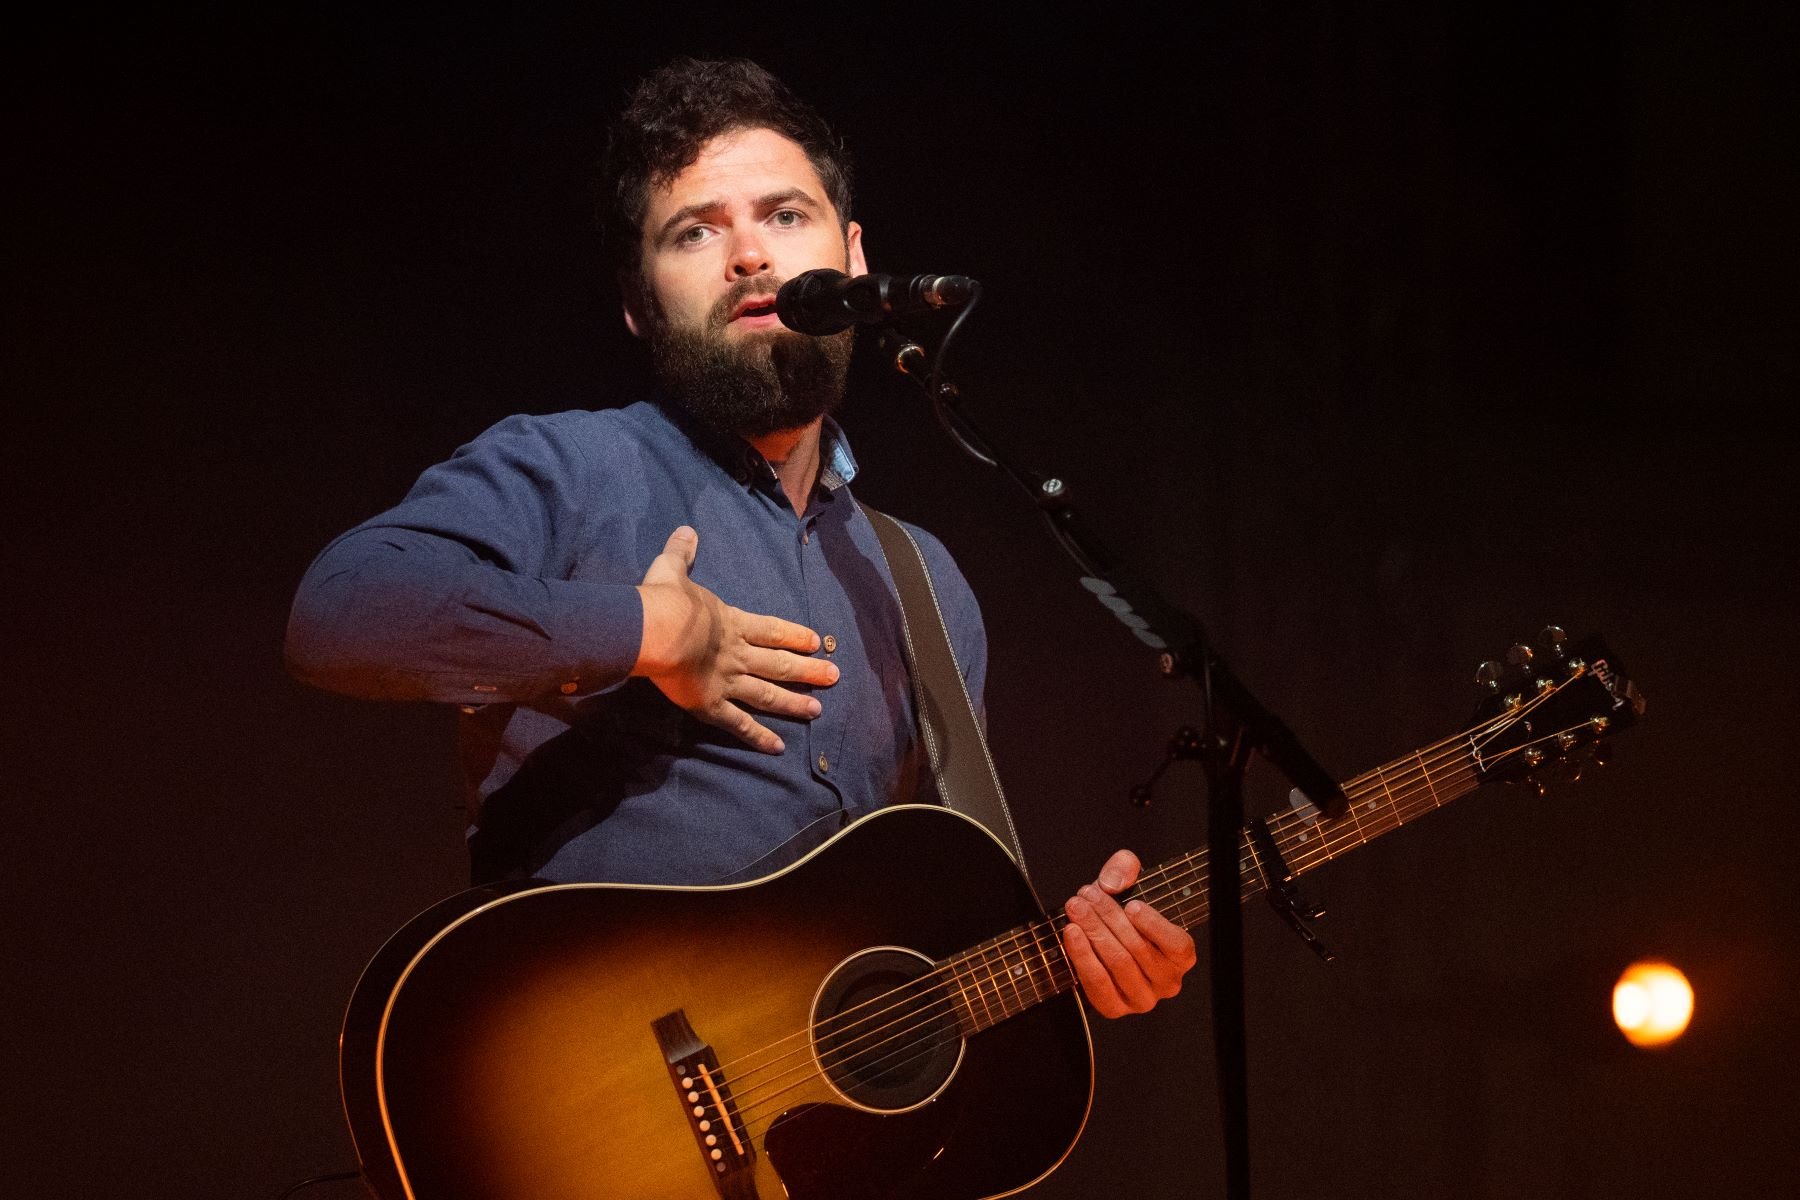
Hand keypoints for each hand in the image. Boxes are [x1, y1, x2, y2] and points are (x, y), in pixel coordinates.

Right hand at [633, 526, 837, 753]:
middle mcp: (738, 654)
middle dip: (809, 670)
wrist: (654, 631)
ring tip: (817, 709)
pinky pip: (740, 725)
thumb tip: (686, 530)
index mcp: (732, 623)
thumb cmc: (663, 600)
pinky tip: (777, 748)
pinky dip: (759, 737)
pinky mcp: (711, 706)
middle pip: (780, 664)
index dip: (795, 636)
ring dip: (793, 702)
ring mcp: (727, 682)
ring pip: (768, 695)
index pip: (772, 630)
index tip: (817, 642)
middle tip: (835, 676)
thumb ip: (682, 553)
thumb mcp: (672, 570)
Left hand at [1060, 849, 1197, 1018]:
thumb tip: (1113, 881)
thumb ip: (1125, 869)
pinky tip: (1071, 933)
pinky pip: (1098, 983)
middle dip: (1109, 918)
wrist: (1099, 940)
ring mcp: (1142, 999)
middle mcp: (1167, 982)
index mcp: (1180, 956)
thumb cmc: (1120, 915)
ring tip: (1076, 909)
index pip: (1177, 946)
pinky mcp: (1114, 1007)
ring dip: (1094, 932)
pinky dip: (1083, 957)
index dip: (1154, 926)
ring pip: (1118, 964)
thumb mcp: (1126, 884)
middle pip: (1139, 949)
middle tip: (1086, 896)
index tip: (1130, 905)